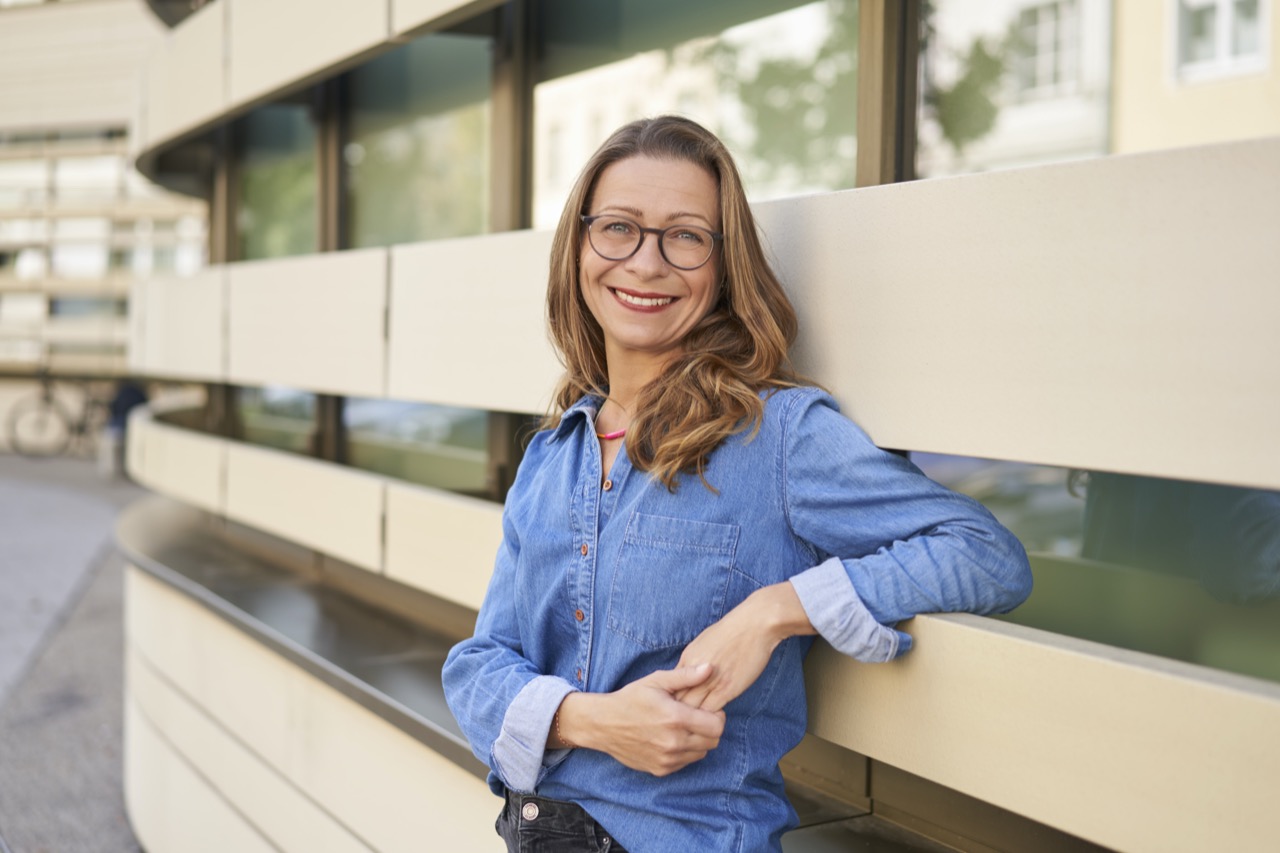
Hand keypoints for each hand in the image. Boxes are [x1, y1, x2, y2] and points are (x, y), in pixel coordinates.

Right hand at [557, 664, 725, 776]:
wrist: (603, 724)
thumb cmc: (631, 699)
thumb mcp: (656, 681)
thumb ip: (686, 676)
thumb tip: (711, 667)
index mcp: (675, 718)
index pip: (717, 726)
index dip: (718, 717)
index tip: (709, 709)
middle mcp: (674, 742)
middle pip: (713, 742)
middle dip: (710, 729)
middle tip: (699, 718)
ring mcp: (667, 759)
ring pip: (701, 754)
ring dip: (699, 741)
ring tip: (685, 728)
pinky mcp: (660, 769)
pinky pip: (685, 763)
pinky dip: (685, 752)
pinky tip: (673, 739)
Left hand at [675, 583, 815, 712]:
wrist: (754, 624)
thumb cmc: (732, 630)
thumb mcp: (704, 641)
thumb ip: (694, 660)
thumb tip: (688, 672)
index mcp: (687, 659)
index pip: (671, 687)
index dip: (672, 700)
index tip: (675, 709)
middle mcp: (694, 672)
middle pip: (677, 701)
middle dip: (677, 714)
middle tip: (680, 724)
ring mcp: (710, 681)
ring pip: (692, 710)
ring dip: (692, 720)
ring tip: (694, 728)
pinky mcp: (727, 689)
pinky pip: (711, 712)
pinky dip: (709, 719)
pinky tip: (711, 723)